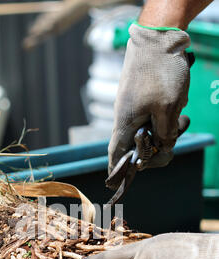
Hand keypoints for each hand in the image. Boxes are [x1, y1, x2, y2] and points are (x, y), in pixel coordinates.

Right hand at [108, 23, 190, 173]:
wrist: (158, 37)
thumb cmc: (160, 72)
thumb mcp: (168, 108)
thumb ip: (164, 134)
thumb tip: (162, 148)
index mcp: (125, 123)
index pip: (115, 154)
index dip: (116, 171)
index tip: (115, 185)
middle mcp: (125, 117)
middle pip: (137, 145)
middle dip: (157, 147)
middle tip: (172, 140)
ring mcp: (133, 106)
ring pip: (149, 130)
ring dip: (166, 129)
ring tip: (181, 115)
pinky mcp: (142, 97)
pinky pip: (154, 116)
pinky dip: (166, 117)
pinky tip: (179, 106)